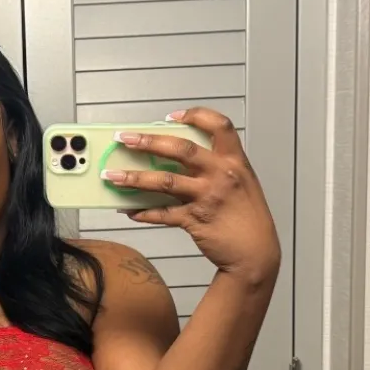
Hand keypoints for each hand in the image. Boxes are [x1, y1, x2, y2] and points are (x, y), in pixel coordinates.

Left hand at [102, 107, 280, 284]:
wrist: (256, 253)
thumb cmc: (247, 218)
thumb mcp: (241, 183)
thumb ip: (216, 168)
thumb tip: (177, 160)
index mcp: (235, 161)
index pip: (218, 126)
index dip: (195, 115)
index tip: (171, 117)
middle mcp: (221, 174)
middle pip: (181, 149)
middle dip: (149, 142)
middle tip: (125, 139)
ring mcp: (208, 197)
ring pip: (165, 181)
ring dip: (135, 178)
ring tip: (113, 176)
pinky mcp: (195, 220)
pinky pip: (163, 214)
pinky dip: (144, 212)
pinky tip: (129, 210)